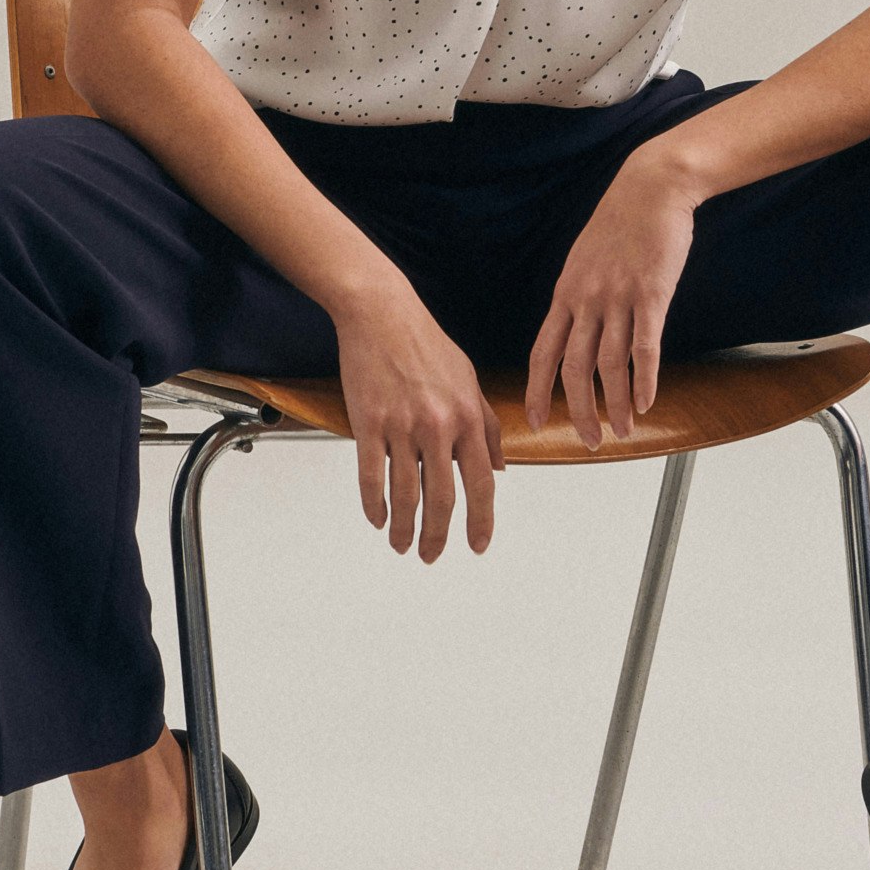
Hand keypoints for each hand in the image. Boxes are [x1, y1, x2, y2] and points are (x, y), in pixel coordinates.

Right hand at [332, 283, 505, 560]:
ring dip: (403, 528)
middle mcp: (440, 424)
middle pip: (443, 498)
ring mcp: (403, 425)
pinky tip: (377, 518)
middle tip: (431, 556)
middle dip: (438, 536)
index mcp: (470, 415)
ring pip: (406, 494)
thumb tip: (500, 466)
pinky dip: (374, 504)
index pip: (482, 482)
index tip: (477, 545)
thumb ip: (488, 424)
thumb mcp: (469, 379)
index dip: (481, 521)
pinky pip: (371, 475)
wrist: (382, 313)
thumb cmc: (425, 342)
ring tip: (401, 545)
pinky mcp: (369, 422)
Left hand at [524, 157, 698, 448]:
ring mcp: (618, 297)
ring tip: (622, 430)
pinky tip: (648, 402)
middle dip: (578, 410)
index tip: (535, 422)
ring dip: (614, 404)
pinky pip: (644, 347)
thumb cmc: (621, 222)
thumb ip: (581, 297)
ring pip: (609, 364)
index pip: (543, 352)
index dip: (537, 391)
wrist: (651, 187)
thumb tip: (579, 331)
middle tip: (588, 440)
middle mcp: (586, 299)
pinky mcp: (651, 293)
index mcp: (566, 293)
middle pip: (573, 368)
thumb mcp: (586, 260)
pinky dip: (644, 380)